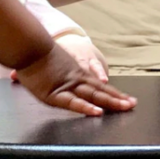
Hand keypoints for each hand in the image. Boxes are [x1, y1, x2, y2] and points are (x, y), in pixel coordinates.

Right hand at [14, 43, 135, 115]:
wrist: (27, 46)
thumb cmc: (34, 54)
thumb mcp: (49, 63)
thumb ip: (47, 71)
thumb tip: (29, 74)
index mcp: (76, 73)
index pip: (98, 85)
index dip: (112, 91)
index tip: (125, 98)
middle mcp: (76, 79)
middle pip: (101, 90)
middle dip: (118, 98)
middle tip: (132, 104)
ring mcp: (68, 86)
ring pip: (93, 96)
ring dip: (110, 102)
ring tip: (125, 107)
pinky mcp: (56, 94)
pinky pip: (74, 102)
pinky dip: (86, 107)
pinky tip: (97, 112)